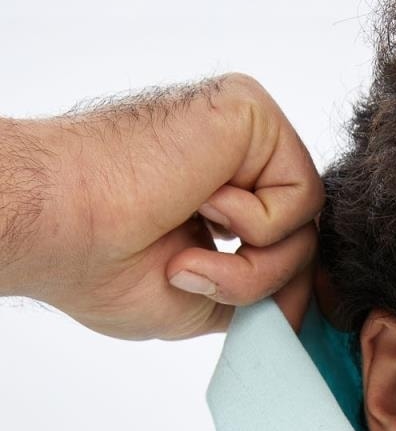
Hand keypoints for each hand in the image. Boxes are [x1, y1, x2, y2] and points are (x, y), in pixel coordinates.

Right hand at [8, 72, 323, 341]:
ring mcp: (246, 133)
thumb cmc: (98, 262)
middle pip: (303, 240)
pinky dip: (257, 227)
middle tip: (187, 277)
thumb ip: (256, 296)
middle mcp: (236, 158)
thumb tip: (302, 310)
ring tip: (185, 255)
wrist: (54, 223)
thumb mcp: (197, 299)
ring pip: (307, 225)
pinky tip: (199, 205)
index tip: (239, 316)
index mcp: (221, 191)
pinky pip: (303, 195)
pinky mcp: (251, 114)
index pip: (284, 249)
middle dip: (263, 286)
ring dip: (254, 268)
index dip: (275, 295)